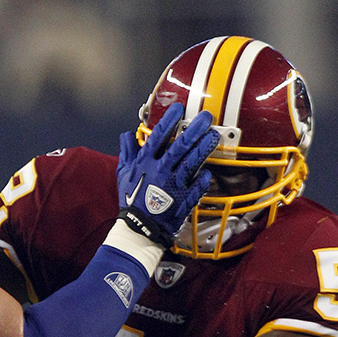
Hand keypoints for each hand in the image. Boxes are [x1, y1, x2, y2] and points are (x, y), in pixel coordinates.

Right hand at [117, 104, 218, 245]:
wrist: (139, 228)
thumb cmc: (131, 200)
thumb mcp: (123, 174)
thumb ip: (127, 153)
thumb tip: (127, 136)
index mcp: (144, 163)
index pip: (157, 137)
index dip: (168, 121)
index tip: (178, 108)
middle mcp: (160, 171)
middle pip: (179, 146)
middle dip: (194, 130)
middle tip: (206, 118)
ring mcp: (173, 185)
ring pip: (191, 163)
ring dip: (204, 149)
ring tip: (214, 136)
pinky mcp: (184, 199)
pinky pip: (197, 186)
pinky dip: (204, 178)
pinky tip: (209, 171)